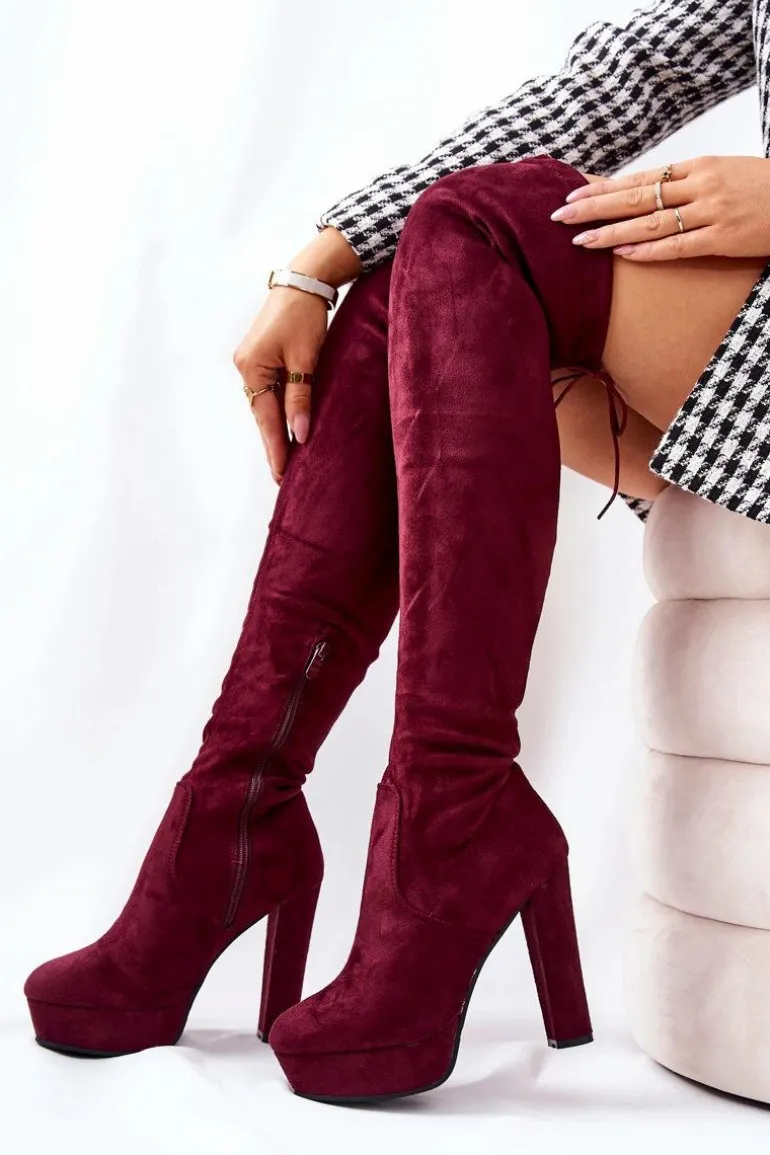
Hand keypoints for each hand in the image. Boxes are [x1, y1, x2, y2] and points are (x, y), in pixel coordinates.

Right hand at [234, 288, 327, 483]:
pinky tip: (285, 427)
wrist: (303, 282)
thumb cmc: (305, 316)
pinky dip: (276, 410)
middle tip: (283, 476)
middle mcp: (245, 367)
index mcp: (252, 367)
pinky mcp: (259, 357)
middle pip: (261, 414)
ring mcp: (249, 362)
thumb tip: (300, 434)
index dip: (275, 448)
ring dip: (275, 429)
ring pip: (264, 404)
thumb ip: (301, 397)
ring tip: (286, 458)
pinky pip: (268, 391)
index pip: (266, 418)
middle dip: (273, 444)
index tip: (282, 474)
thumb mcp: (307, 359)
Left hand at [550, 156, 769, 260]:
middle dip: (596, 207)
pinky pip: (678, 246)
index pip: (642, 179)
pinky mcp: (724, 238)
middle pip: (637, 197)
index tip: (573, 195)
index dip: (604, 188)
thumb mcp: (724, 174)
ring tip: (581, 241)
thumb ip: (687, 184)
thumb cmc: (764, 189)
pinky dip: (648, 250)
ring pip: (651, 223)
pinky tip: (622, 254)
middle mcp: (702, 185)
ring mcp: (712, 212)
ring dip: (612, 232)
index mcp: (700, 166)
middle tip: (561, 216)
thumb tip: (645, 195)